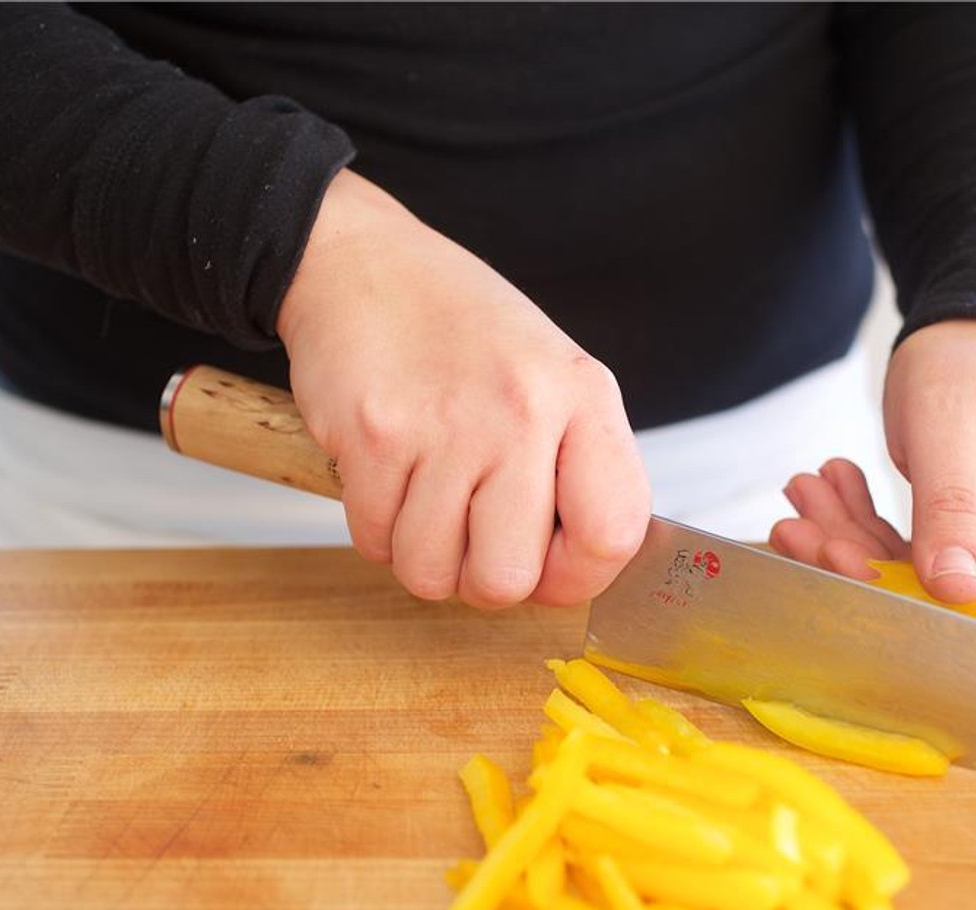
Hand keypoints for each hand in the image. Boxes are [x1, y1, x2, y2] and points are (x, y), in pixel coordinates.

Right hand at [276, 169, 649, 608]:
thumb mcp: (552, 376)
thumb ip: (578, 468)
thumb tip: (581, 570)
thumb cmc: (461, 330)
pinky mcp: (372, 437)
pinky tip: (388, 476)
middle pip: (509, 580)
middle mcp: (521, 411)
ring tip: (427, 498)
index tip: (550, 568)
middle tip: (473, 539)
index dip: (577, 578)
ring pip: (431, 574)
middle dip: (483, 580)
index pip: (612, 536)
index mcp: (582, 396)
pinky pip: (375, 542)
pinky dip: (377, 528)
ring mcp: (444, 427)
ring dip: (423, 555)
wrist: (362, 264)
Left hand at [770, 320, 975, 605]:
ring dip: (852, 538)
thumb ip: (953, 505)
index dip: (894, 586)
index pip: (969, 596)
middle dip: (856, 555)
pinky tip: (832, 494)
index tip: (830, 551)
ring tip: (807, 493)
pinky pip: (919, 559)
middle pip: (938, 594)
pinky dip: (868, 530)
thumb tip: (957, 588)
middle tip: (793, 519)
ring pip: (917, 578)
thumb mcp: (949, 422)